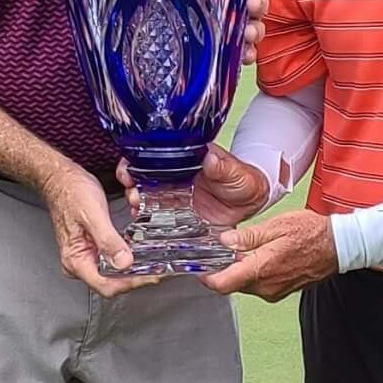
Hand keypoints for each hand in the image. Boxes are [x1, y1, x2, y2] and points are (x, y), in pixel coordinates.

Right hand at [43, 163, 146, 294]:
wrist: (61, 180)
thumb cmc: (71, 193)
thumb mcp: (93, 214)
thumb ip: (108, 240)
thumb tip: (124, 263)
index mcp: (76, 260)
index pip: (107, 286)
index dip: (131, 284)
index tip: (151, 276)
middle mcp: (78, 263)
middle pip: (112, 284)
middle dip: (135, 277)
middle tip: (156, 270)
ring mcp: (84, 258)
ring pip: (113, 275)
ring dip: (133, 269)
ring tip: (151, 264)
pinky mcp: (91, 251)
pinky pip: (112, 262)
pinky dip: (127, 259)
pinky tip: (138, 253)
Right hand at [117, 145, 271, 229]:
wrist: (253, 199)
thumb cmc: (244, 178)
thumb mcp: (234, 170)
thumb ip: (222, 166)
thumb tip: (211, 159)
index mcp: (186, 161)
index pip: (155, 157)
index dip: (138, 162)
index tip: (129, 167)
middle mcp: (177, 179)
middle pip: (146, 179)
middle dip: (133, 184)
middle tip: (132, 192)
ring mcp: (178, 198)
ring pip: (150, 199)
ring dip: (138, 203)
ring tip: (136, 207)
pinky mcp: (183, 216)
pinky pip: (163, 219)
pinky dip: (152, 222)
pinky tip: (145, 224)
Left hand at [207, 207, 339, 299]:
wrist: (339, 246)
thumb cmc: (312, 233)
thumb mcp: (275, 226)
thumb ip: (247, 237)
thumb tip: (225, 241)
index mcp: (261, 269)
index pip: (223, 284)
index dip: (206, 277)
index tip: (199, 267)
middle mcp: (266, 287)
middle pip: (232, 283)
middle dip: (225, 268)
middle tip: (223, 249)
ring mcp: (274, 291)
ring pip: (246, 284)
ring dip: (241, 269)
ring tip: (246, 248)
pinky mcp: (281, 291)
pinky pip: (260, 285)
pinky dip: (254, 272)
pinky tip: (262, 255)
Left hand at [215, 0, 270, 65]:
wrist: (166, 16)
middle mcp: (240, 4)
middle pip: (258, 4)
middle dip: (259, 4)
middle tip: (253, 4)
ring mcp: (236, 27)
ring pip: (253, 28)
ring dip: (256, 30)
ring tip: (249, 32)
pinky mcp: (228, 48)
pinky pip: (243, 53)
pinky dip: (248, 54)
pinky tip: (246, 55)